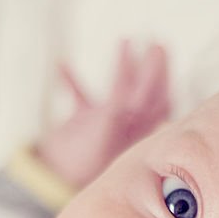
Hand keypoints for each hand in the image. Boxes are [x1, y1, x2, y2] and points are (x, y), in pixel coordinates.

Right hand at [36, 41, 170, 188]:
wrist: (56, 177)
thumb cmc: (85, 157)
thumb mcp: (105, 126)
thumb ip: (119, 105)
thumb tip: (136, 81)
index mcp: (137, 128)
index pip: (157, 98)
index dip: (162, 74)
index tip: (161, 49)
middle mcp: (126, 124)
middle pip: (145, 90)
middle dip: (152, 67)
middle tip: (157, 42)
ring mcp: (106, 121)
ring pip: (119, 88)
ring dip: (122, 65)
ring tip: (125, 40)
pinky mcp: (83, 122)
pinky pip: (81, 96)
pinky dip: (72, 81)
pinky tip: (61, 65)